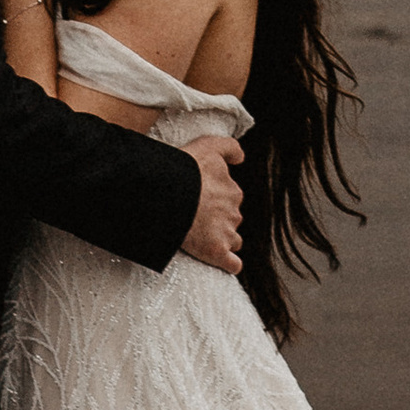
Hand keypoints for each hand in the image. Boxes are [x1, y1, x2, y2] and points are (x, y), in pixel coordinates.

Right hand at [180, 135, 242, 273]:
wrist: (168, 193)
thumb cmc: (184, 168)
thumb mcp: (208, 145)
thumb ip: (229, 148)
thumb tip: (241, 158)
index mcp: (232, 191)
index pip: (231, 198)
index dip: (217, 201)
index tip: (201, 201)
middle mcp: (234, 211)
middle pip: (231, 219)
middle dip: (219, 221)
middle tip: (194, 219)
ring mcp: (227, 233)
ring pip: (232, 240)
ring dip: (222, 240)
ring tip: (200, 238)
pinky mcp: (217, 252)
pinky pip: (233, 264)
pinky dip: (229, 264)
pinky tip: (221, 261)